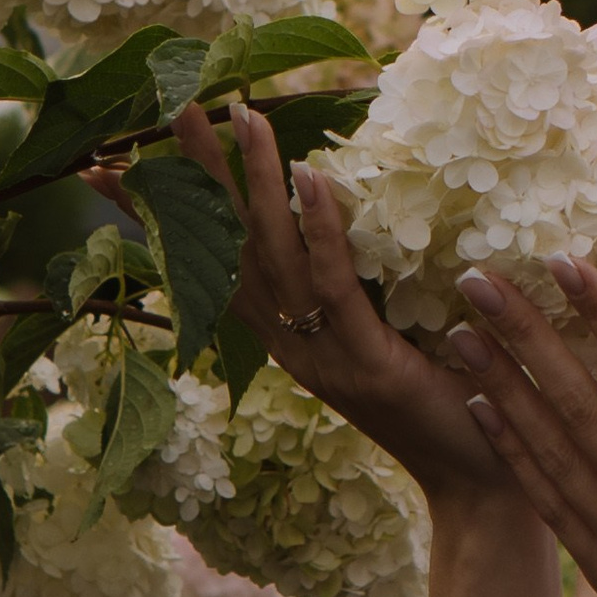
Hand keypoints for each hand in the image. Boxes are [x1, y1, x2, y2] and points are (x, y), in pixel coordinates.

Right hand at [174, 103, 522, 507]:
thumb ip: (369, 284)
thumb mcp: (395, 336)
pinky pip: (333, 286)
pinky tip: (308, 176)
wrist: (483, 488)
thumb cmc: (449, 407)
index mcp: (290, 338)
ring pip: (276, 256)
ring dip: (255, 182)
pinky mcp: (368, 364)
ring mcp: (324, 356)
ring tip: (239, 113)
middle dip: (199, 178)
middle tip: (173, 107)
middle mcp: (292, 346)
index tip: (113, 165)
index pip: (216, 262)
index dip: (165, 216)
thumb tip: (367, 202)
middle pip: (230, 248)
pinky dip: (319, 229)